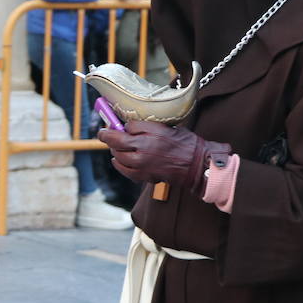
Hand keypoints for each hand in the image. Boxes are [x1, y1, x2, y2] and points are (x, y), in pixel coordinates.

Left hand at [98, 120, 229, 194]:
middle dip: (109, 138)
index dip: (112, 127)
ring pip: (118, 157)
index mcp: (149, 136)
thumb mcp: (165, 127)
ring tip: (116, 146)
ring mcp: (142, 166)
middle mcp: (143, 151)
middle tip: (107, 134)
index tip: (107, 126)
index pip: (123, 129)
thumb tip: (126, 127)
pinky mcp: (143, 176)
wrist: (195, 165)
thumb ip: (143, 127)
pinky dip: (119, 164)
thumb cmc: (183, 143)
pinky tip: (119, 159)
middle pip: (116, 143)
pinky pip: (124, 170)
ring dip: (114, 150)